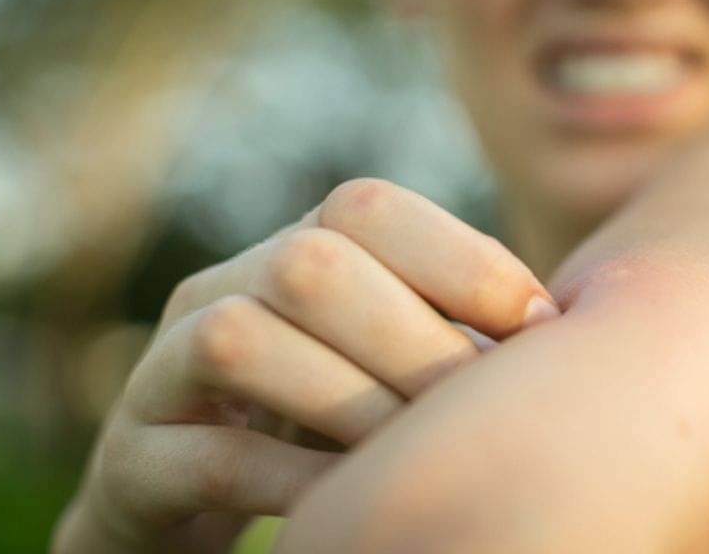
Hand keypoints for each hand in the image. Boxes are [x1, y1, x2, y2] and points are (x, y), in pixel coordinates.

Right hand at [52, 178, 560, 552]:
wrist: (191, 499)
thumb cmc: (324, 422)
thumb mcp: (389, 364)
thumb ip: (453, 330)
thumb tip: (576, 327)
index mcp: (294, 252)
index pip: (367, 208)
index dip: (461, 258)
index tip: (539, 326)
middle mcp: (222, 288)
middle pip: (308, 263)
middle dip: (412, 336)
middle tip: (474, 406)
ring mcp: (165, 369)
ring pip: (242, 339)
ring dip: (350, 402)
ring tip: (411, 453)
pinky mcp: (132, 458)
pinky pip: (207, 455)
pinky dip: (291, 479)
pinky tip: (348, 501)